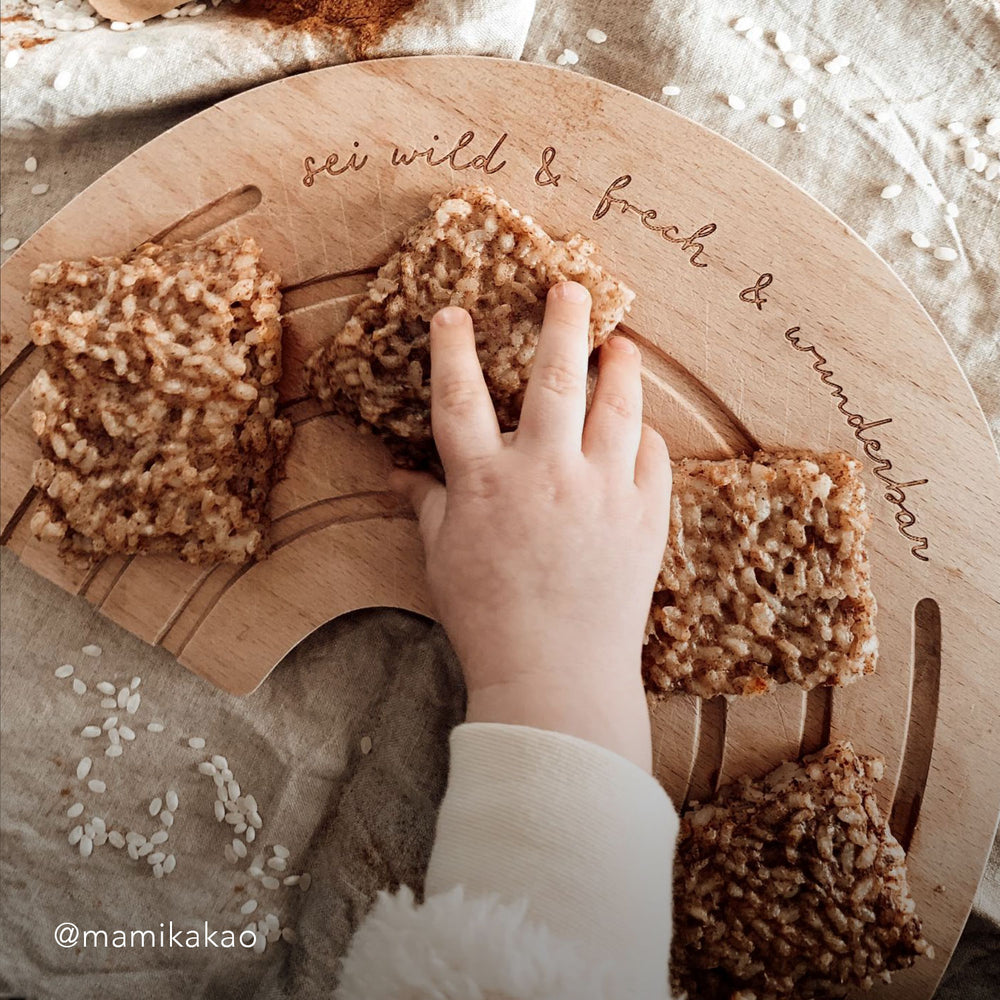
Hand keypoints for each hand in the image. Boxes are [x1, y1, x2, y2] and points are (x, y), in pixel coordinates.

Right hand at [390, 282, 671, 771]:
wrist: (556, 675)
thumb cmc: (487, 618)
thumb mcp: (443, 558)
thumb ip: (427, 505)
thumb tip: (397, 474)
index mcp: (486, 483)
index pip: (461, 398)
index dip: (453, 349)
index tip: (456, 312)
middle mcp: (546, 474)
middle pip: (555, 379)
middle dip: (563, 324)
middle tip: (572, 287)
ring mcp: (602, 492)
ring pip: (617, 409)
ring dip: (621, 369)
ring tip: (624, 345)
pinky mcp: (644, 518)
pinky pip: (652, 460)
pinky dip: (646, 437)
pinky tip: (642, 426)